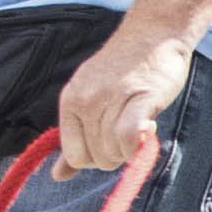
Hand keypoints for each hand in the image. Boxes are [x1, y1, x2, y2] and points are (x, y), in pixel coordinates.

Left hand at [56, 21, 190, 173]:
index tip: (111, 143)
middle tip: (129, 132)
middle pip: (97, 157)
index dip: (96, 158)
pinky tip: (147, 128)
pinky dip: (138, 144)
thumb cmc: (125, 70)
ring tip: (140, 124)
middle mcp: (85, 100)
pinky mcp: (140, 97)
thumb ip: (75, 140)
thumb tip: (58, 176)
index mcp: (69, 101)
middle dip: (116, 155)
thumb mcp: (89, 100)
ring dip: (131, 149)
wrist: (153, 35)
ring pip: (114, 151)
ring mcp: (111, 98)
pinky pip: (129, 137)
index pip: (75, 155)